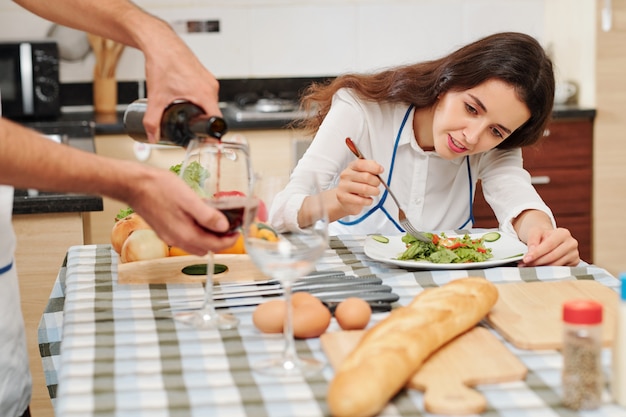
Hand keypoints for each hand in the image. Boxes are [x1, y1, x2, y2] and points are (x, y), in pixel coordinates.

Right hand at [126, 168, 237, 255]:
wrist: (133, 185)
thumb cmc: (158, 188)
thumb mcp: (188, 199)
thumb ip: (207, 215)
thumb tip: (224, 227)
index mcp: (185, 234)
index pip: (214, 246)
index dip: (229, 240)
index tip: (237, 231)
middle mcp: (177, 239)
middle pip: (206, 248)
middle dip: (220, 241)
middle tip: (229, 227)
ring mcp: (169, 236)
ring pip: (195, 245)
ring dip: (208, 238)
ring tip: (216, 222)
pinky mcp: (165, 230)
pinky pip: (186, 238)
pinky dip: (197, 233)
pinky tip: (198, 219)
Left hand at [140, 23, 221, 142]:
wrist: (160, 42)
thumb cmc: (163, 62)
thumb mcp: (156, 97)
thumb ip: (152, 120)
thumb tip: (153, 136)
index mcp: (205, 94)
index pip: (216, 121)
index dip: (211, 134)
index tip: (205, 141)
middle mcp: (211, 86)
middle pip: (212, 113)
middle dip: (201, 123)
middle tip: (188, 128)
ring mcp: (209, 80)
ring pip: (209, 103)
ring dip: (199, 110)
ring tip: (184, 112)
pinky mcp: (204, 75)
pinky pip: (206, 92)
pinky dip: (197, 99)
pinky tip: (184, 98)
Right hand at [334, 159, 383, 216]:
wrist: (344, 198)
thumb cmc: (356, 185)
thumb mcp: (362, 174)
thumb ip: (370, 169)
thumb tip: (379, 169)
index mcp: (351, 167)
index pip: (362, 164)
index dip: (374, 167)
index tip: (381, 170)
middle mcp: (346, 175)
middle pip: (366, 177)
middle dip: (376, 182)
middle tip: (376, 185)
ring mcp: (343, 186)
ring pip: (365, 189)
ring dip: (374, 191)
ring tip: (374, 192)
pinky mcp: (343, 198)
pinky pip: (361, 200)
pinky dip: (369, 201)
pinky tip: (368, 199)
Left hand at [519, 227, 579, 266]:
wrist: (551, 239)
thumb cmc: (543, 235)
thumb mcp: (535, 232)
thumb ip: (532, 240)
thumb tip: (531, 252)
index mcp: (563, 233)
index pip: (549, 245)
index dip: (537, 253)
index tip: (526, 259)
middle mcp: (571, 243)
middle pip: (552, 256)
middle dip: (537, 261)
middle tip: (525, 265)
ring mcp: (574, 254)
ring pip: (556, 264)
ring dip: (541, 267)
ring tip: (529, 267)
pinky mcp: (575, 263)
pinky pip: (560, 269)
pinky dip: (548, 270)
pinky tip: (539, 269)